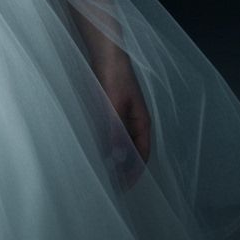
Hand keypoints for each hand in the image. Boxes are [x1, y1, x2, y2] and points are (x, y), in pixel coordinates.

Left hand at [91, 54, 151, 190]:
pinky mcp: (112, 109)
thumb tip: (116, 157)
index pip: (142, 154)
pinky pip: (112, 133)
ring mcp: (124, 115)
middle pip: (133, 151)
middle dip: (125, 169)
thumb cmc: (114, 76)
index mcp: (142, 122)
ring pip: (122, 143)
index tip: (124, 188)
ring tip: (104, 172)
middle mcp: (135, 121)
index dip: (135, 172)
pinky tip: (96, 150)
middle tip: (111, 185)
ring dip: (115, 158)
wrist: (107, 52)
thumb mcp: (114, 104)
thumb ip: (114, 129)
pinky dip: (107, 144)